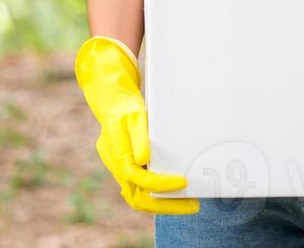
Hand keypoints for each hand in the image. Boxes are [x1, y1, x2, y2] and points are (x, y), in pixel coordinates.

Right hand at [74, 36, 199, 214]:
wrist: (109, 98)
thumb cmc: (124, 104)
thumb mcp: (133, 115)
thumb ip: (139, 136)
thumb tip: (144, 159)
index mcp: (117, 155)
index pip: (140, 179)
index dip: (162, 184)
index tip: (184, 182)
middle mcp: (117, 166)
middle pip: (138, 198)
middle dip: (166, 205)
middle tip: (193, 206)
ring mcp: (119, 168)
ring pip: (138, 196)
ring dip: (162, 203)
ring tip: (187, 203)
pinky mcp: (126, 165)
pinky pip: (140, 187)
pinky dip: (157, 193)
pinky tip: (175, 193)